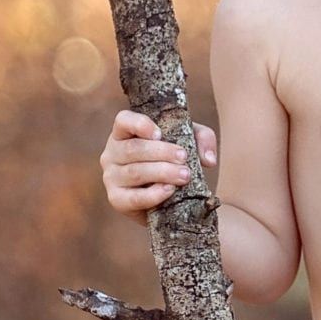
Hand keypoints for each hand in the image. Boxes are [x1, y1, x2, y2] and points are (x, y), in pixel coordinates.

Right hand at [100, 109, 217, 221]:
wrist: (167, 198)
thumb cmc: (173, 162)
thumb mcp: (189, 143)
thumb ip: (202, 141)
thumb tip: (209, 159)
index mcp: (125, 133)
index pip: (124, 120)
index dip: (139, 124)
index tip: (160, 133)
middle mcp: (112, 153)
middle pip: (133, 148)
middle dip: (161, 152)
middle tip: (184, 158)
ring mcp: (111, 176)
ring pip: (135, 172)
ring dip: (162, 173)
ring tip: (184, 175)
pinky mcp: (117, 199)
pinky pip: (133, 197)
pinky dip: (153, 195)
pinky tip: (169, 190)